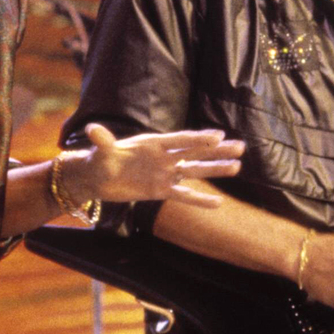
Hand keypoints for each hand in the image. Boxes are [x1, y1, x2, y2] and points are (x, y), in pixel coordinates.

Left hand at [65, 123, 244, 207]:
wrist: (96, 178)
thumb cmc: (99, 159)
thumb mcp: (100, 150)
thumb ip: (102, 140)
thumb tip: (93, 129)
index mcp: (153, 143)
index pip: (180, 140)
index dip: (198, 138)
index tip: (218, 135)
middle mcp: (163, 157)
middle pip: (194, 153)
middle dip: (216, 150)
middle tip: (240, 146)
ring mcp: (164, 174)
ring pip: (194, 172)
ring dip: (214, 170)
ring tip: (237, 167)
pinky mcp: (160, 191)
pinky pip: (183, 195)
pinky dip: (199, 199)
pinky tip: (217, 204)